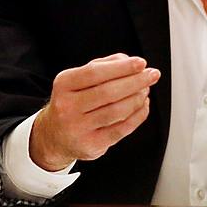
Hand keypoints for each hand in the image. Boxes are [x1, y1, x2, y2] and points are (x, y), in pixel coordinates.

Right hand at [29, 54, 159, 170]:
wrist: (54, 136)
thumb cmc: (73, 102)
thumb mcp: (78, 79)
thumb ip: (102, 66)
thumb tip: (128, 61)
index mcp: (64, 84)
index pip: (95, 72)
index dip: (121, 67)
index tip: (141, 63)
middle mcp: (67, 107)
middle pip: (108, 92)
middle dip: (135, 82)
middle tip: (152, 75)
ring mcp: (78, 128)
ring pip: (117, 111)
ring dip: (137, 98)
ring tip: (146, 89)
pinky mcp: (91, 145)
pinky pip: (121, 129)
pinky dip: (138, 116)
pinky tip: (143, 106)